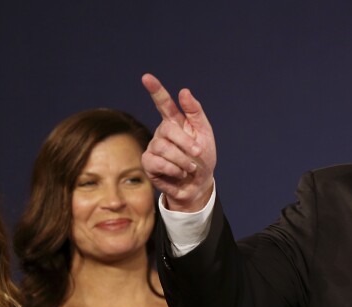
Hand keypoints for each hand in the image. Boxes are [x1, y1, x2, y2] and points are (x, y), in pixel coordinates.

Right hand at [140, 73, 216, 212]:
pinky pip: (158, 162)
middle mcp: (162, 132)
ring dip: (182, 159)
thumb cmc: (202, 158)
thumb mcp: (205, 135)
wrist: (198, 185)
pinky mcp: (148, 163)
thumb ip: (195, 113)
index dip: (156, 90)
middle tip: (198, 153)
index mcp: (175, 122)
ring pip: (163, 147)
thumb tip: (184, 91)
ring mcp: (153, 147)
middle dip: (186, 143)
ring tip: (189, 167)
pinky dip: (173, 169)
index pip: (164, 103)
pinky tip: (179, 173)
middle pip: (168, 129)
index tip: (147, 77)